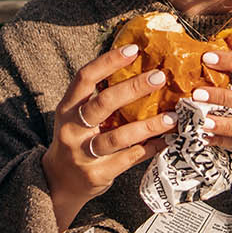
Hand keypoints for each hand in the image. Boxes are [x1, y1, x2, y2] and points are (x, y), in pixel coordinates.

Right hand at [43, 43, 176, 231]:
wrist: (59, 183)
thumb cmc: (77, 141)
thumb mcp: (77, 117)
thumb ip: (99, 99)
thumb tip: (140, 72)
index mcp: (67, 108)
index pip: (84, 78)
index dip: (108, 61)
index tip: (133, 50)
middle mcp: (72, 129)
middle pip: (103, 104)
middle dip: (133, 88)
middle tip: (160, 77)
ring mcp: (83, 153)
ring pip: (118, 137)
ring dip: (149, 125)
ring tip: (172, 117)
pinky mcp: (97, 174)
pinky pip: (129, 159)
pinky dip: (150, 148)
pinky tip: (166, 140)